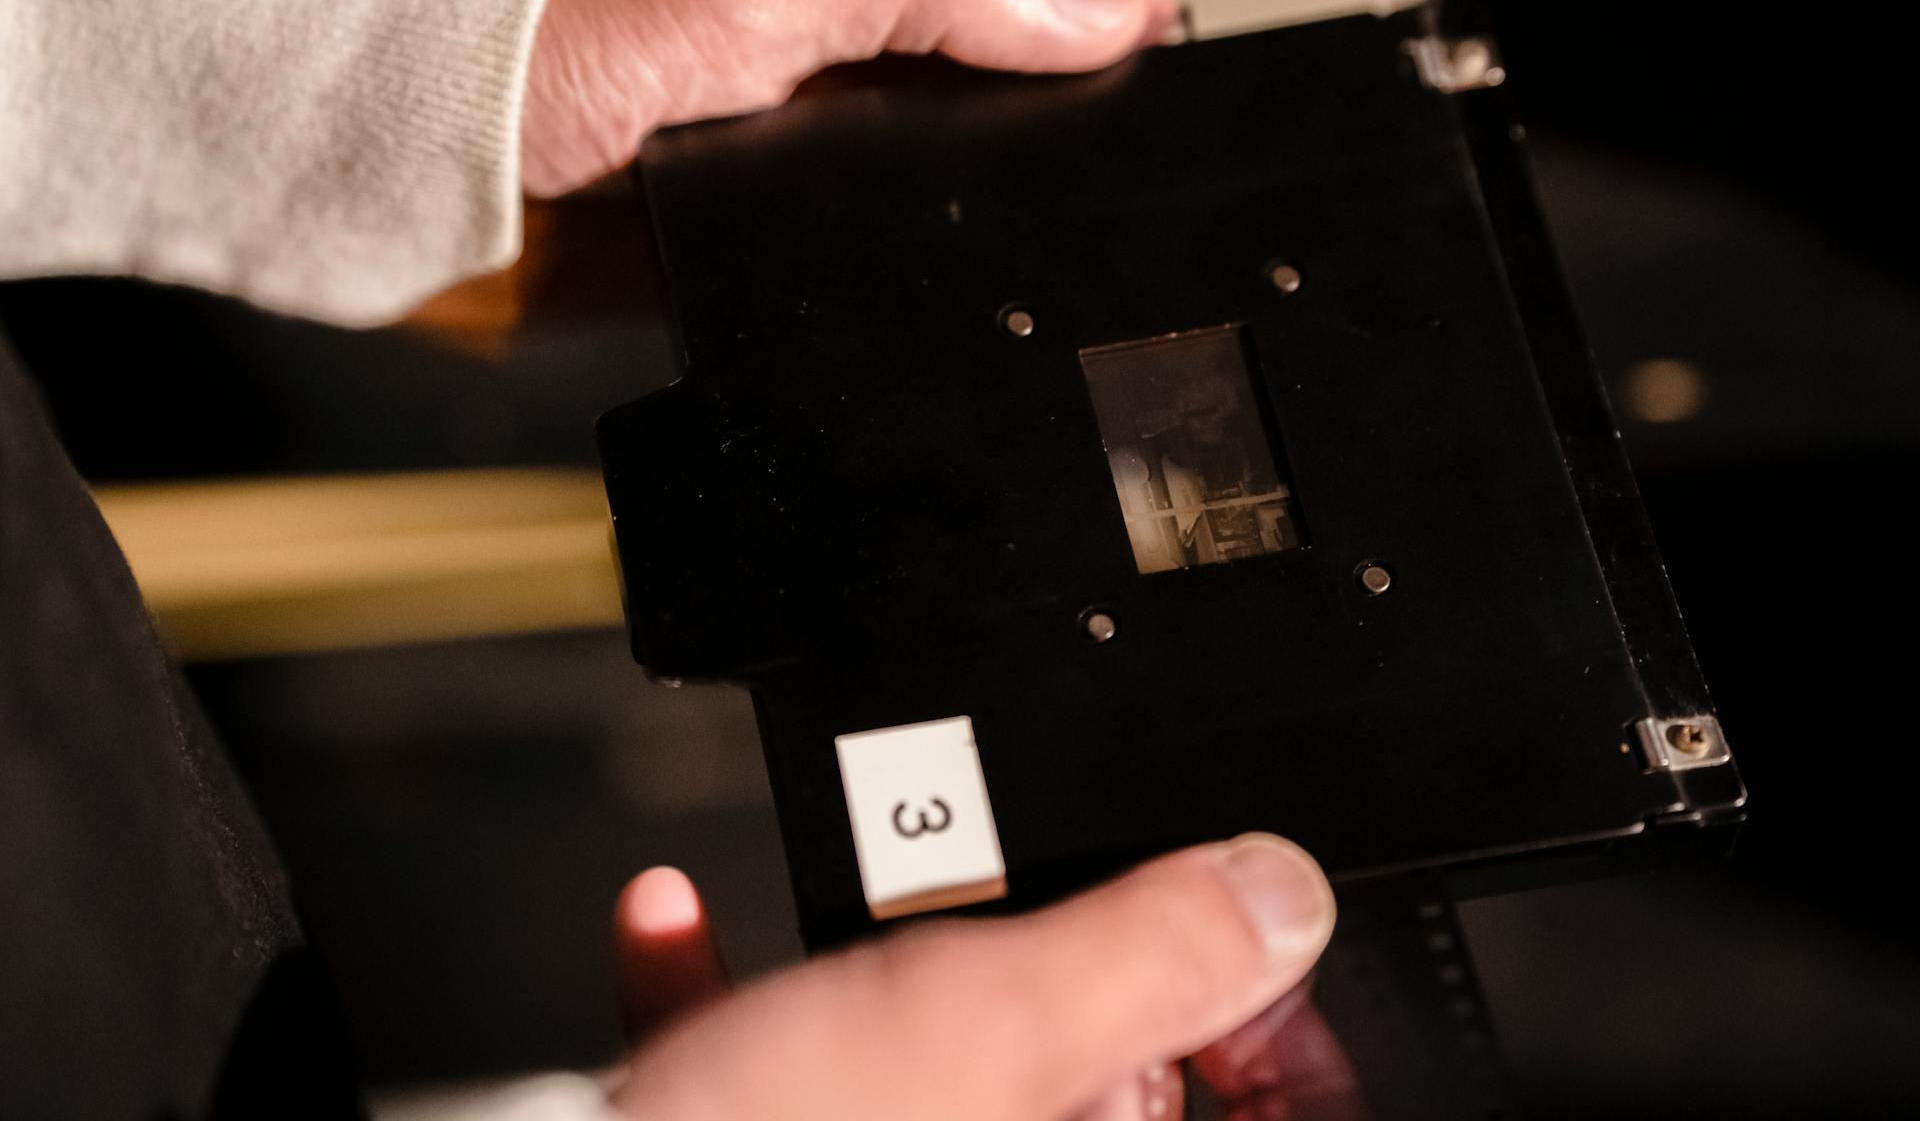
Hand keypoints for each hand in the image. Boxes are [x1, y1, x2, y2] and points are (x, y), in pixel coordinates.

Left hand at [521, 0, 1177, 194]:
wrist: (420, 138)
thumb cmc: (542, 29)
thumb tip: (1099, 4)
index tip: (1155, 56)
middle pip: (1026, 13)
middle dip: (1091, 65)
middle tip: (1123, 133)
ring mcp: (817, 78)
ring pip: (973, 110)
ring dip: (1023, 147)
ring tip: (1058, 190)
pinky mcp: (783, 165)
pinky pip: (898, 190)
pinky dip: (944, 209)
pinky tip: (955, 234)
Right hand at [604, 834, 1337, 1119]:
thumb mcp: (985, 1024)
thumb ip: (1150, 950)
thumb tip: (1274, 894)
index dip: (1281, 1038)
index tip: (1245, 946)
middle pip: (1087, 1082)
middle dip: (1046, 976)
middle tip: (1008, 904)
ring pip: (922, 1072)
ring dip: (878, 969)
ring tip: (851, 898)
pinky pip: (774, 1076)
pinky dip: (734, 1002)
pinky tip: (679, 928)